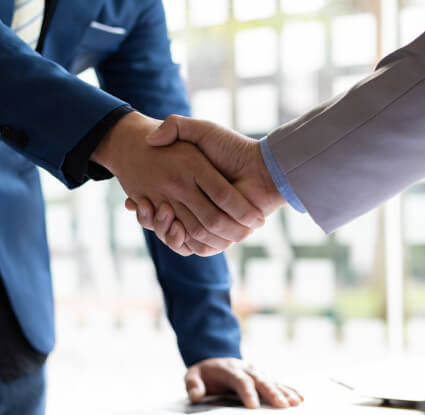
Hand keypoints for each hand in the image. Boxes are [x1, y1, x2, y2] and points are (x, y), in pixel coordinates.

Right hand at [127, 115, 285, 253]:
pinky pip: (197, 248)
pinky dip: (182, 242)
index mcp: (189, 190)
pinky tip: (174, 227)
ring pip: (177, 237)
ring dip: (162, 230)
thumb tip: (149, 139)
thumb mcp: (201, 131)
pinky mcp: (219, 235)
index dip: (143, 206)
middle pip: (164, 224)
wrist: (262, 168)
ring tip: (158, 213)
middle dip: (149, 219)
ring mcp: (208, 223)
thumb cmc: (232, 147)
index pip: (159, 204)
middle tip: (140, 205)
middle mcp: (196, 208)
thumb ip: (176, 127)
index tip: (133, 200)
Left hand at [185, 358, 302, 408]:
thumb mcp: (193, 374)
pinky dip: (289, 389)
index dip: (247, 392)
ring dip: (284, 391)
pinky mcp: (263, 376)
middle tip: (282, 406)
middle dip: (272, 393)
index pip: (240, 381)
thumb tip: (196, 395)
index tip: (253, 406)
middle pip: (260, 380)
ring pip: (272, 381)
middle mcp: (246, 369)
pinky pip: (278, 382)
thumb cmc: (205, 372)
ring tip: (295, 403)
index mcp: (229, 369)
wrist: (216, 357)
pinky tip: (299, 398)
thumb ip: (193, 384)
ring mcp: (256, 371)